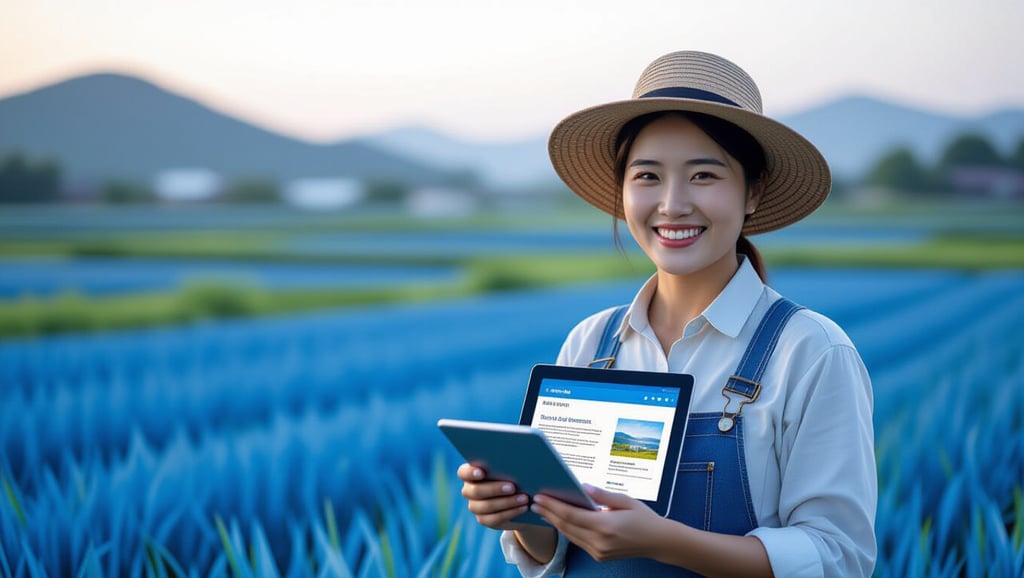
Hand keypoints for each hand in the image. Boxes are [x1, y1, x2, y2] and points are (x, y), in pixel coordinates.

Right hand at [457, 463, 531, 529]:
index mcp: (472, 473)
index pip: (463, 472)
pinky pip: (494, 519)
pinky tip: (523, 508)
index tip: (482, 473)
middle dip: (494, 489)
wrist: (524, 499)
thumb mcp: (515, 469)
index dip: (470, 473)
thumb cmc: (518, 476)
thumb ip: (510, 465)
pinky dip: (510, 513)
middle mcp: (470, 490)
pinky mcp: (485, 520)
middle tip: (512, 487)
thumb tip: (516, 463)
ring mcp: (475, 506)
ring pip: (484, 506)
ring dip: (506, 502)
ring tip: (524, 498)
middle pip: (475, 491)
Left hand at [531, 484, 667, 561]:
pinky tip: (560, 521)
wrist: (658, 542)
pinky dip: (567, 530)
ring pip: (570, 535)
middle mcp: (599, 542)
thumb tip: (582, 486)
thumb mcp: (625, 500)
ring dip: (555, 522)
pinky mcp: (599, 556)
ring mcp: (598, 551)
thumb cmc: (644, 518)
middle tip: (534, 502)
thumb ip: (602, 494)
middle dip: (549, 513)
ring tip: (543, 510)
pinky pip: (578, 541)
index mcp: (605, 526)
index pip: (571, 515)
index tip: (540, 497)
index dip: (553, 506)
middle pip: (566, 526)